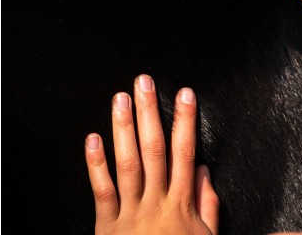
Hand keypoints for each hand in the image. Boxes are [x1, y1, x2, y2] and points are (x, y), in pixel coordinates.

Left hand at [84, 75, 218, 234]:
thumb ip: (208, 205)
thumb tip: (204, 170)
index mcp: (181, 204)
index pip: (186, 153)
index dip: (186, 122)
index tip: (186, 94)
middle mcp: (156, 203)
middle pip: (154, 150)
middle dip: (150, 113)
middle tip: (145, 82)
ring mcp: (130, 213)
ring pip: (128, 164)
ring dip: (123, 128)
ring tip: (121, 98)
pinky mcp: (107, 226)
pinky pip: (101, 191)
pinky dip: (96, 164)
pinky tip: (93, 138)